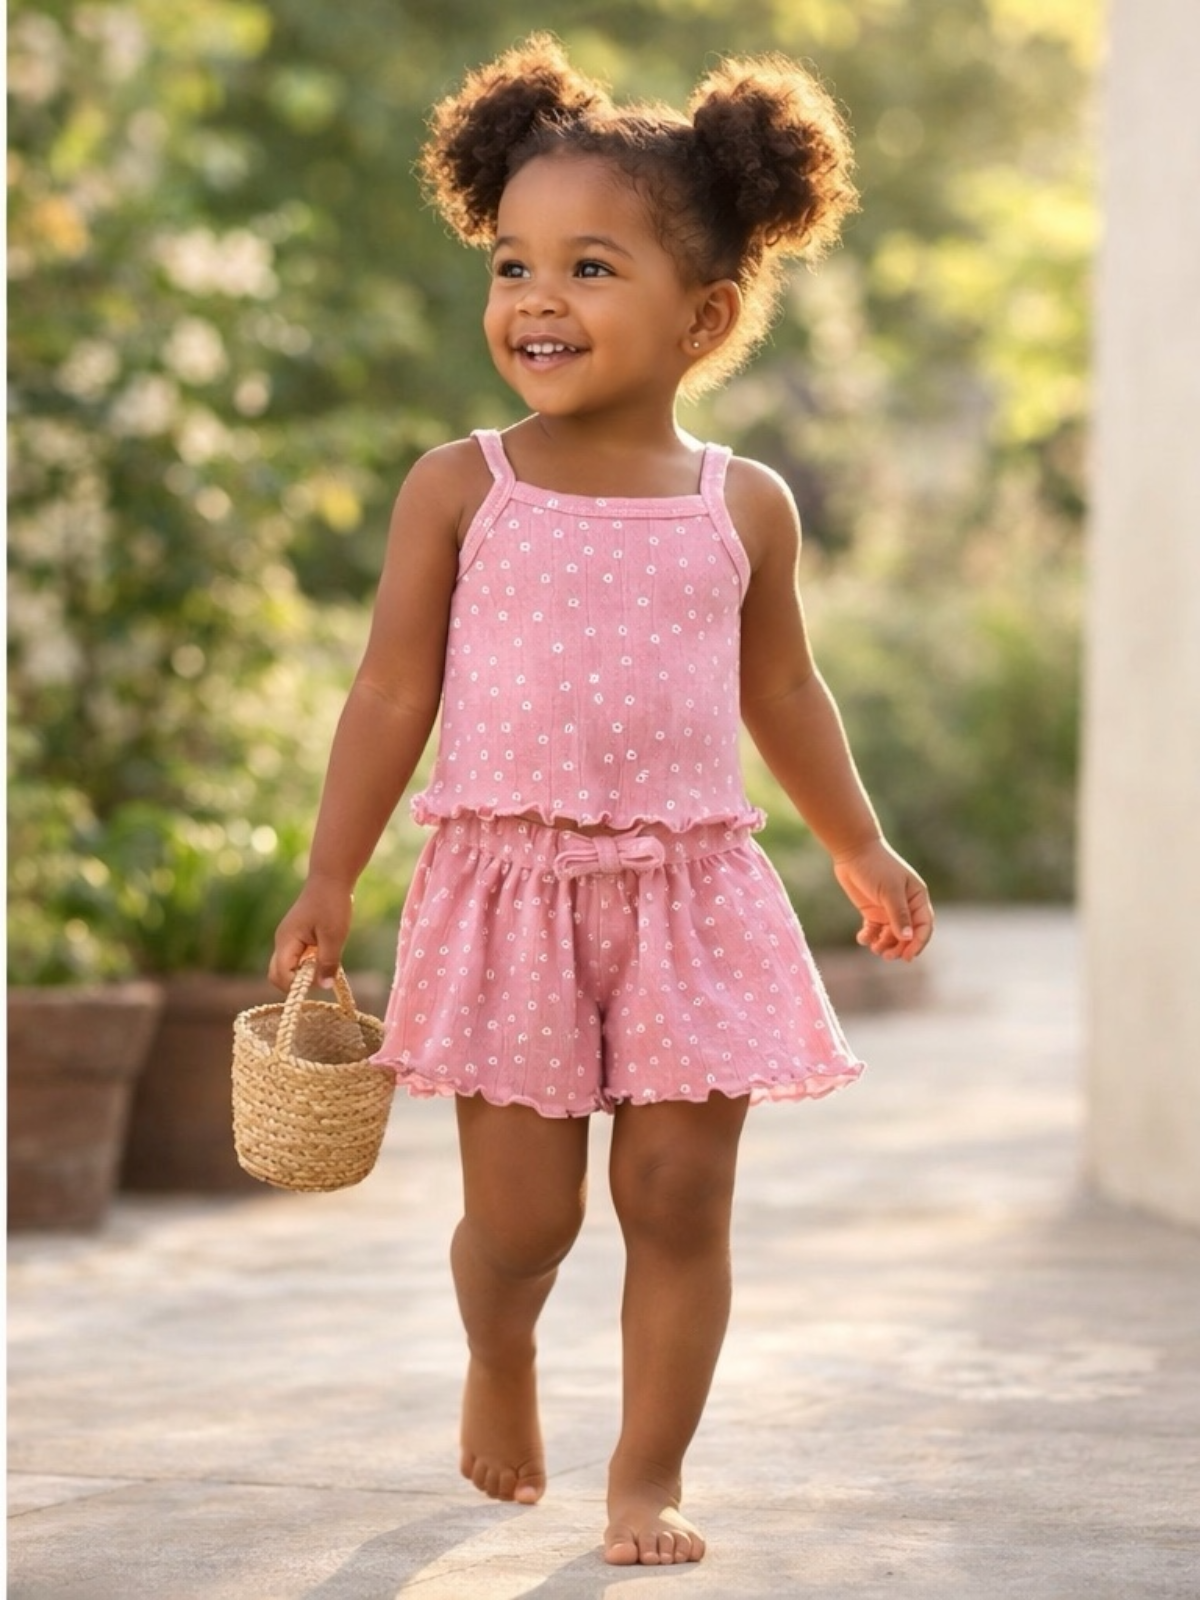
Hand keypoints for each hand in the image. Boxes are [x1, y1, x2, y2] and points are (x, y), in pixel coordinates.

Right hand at [268, 877, 353, 991]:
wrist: (331, 878)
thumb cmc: (332, 904)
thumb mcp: (334, 936)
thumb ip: (328, 962)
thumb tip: (324, 987)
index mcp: (286, 942)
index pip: (281, 976)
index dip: (299, 985)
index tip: (322, 979)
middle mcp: (282, 942)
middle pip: (278, 975)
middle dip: (298, 982)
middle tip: (323, 974)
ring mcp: (288, 939)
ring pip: (288, 967)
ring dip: (305, 971)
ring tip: (326, 959)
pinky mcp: (296, 937)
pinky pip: (297, 958)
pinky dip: (309, 962)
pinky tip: (326, 951)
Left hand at [832, 839, 933, 962]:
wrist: (853, 851)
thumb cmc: (876, 867)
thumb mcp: (890, 891)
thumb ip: (899, 915)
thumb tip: (908, 938)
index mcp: (917, 898)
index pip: (924, 926)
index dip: (918, 943)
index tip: (907, 957)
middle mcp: (906, 906)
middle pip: (908, 935)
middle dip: (899, 948)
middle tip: (887, 956)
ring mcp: (888, 909)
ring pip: (891, 935)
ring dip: (885, 945)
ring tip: (874, 948)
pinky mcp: (872, 910)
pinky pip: (875, 930)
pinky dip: (870, 937)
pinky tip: (862, 938)